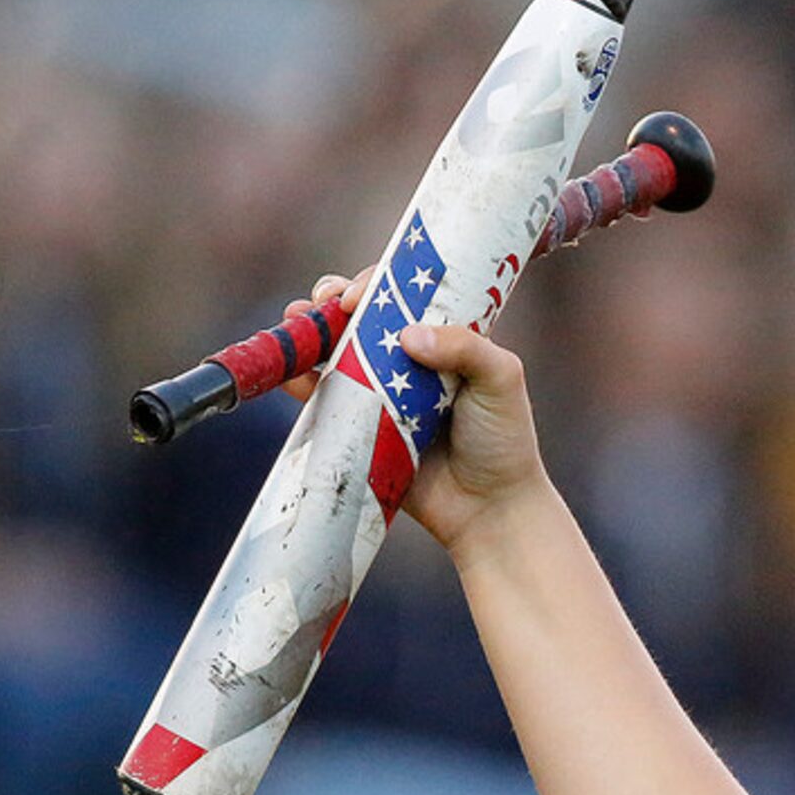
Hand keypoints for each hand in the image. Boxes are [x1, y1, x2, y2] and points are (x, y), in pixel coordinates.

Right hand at [280, 270, 549, 556]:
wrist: (488, 509)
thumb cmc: (503, 441)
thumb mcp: (502, 380)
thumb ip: (465, 347)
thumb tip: (407, 335)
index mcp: (444, 339)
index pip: (404, 295)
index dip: (378, 285)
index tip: (360, 295)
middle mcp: (408, 361)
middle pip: (360, 316)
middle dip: (334, 300)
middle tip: (326, 302)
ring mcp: (380, 392)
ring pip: (334, 351)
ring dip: (309, 332)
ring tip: (295, 323)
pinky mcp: (360, 427)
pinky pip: (322, 398)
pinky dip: (301, 381)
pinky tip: (291, 372)